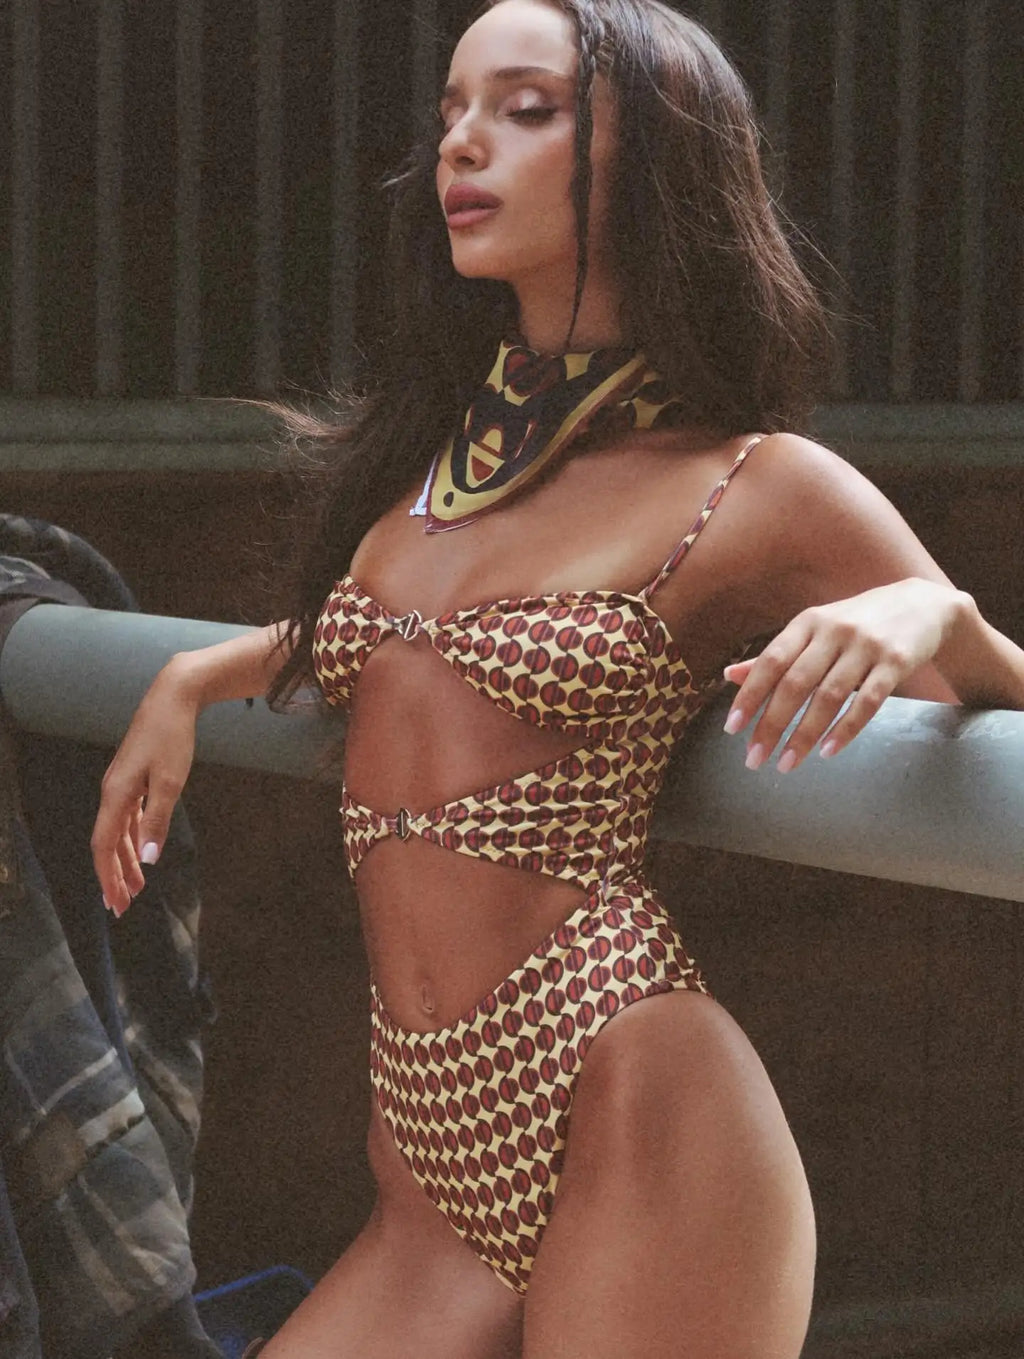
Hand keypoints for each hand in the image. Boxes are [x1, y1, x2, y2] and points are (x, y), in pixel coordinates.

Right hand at [91, 665, 199, 915]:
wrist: (174, 697)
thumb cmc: (172, 737)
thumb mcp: (170, 782)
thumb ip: (158, 821)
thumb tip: (149, 860)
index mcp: (116, 795)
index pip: (104, 846)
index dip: (108, 876)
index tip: (116, 903)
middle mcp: (112, 792)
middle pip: (107, 843)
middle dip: (114, 876)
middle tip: (123, 907)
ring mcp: (121, 785)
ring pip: (118, 832)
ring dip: (125, 860)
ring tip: (136, 887)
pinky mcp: (133, 778)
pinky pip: (127, 817)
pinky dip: (133, 838)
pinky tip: (141, 852)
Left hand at [721, 578, 969, 771]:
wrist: (922, 605)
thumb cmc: (857, 622)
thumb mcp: (815, 629)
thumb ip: (776, 654)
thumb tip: (729, 675)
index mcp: (807, 623)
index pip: (771, 661)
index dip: (750, 695)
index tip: (732, 728)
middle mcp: (833, 631)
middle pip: (796, 683)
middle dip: (772, 724)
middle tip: (754, 758)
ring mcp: (866, 646)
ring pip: (829, 696)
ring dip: (805, 734)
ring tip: (787, 763)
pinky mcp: (895, 662)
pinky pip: (868, 701)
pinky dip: (846, 729)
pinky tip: (828, 752)